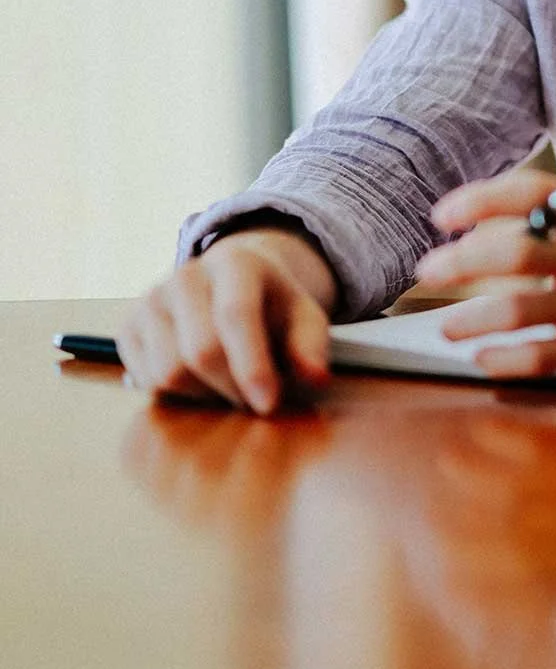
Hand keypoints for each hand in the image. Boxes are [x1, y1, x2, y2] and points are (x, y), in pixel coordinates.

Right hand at [117, 228, 336, 414]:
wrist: (226, 281)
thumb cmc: (270, 306)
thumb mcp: (303, 316)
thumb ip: (311, 345)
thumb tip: (316, 377)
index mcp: (235, 263)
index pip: (236, 315)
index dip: (251, 365)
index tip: (268, 405)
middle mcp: (185, 275)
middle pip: (200, 351)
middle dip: (231, 388)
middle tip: (254, 401)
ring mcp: (151, 299)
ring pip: (169, 373)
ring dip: (203, 395)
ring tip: (226, 385)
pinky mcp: (127, 325)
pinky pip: (146, 381)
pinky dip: (176, 394)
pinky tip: (199, 380)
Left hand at [420, 173, 555, 379]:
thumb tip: (484, 227)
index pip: (530, 192)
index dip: (479, 198)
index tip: (443, 214)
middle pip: (512, 254)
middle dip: (458, 263)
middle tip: (427, 270)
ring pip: (516, 311)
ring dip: (468, 318)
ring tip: (444, 324)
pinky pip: (539, 358)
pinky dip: (501, 358)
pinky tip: (482, 357)